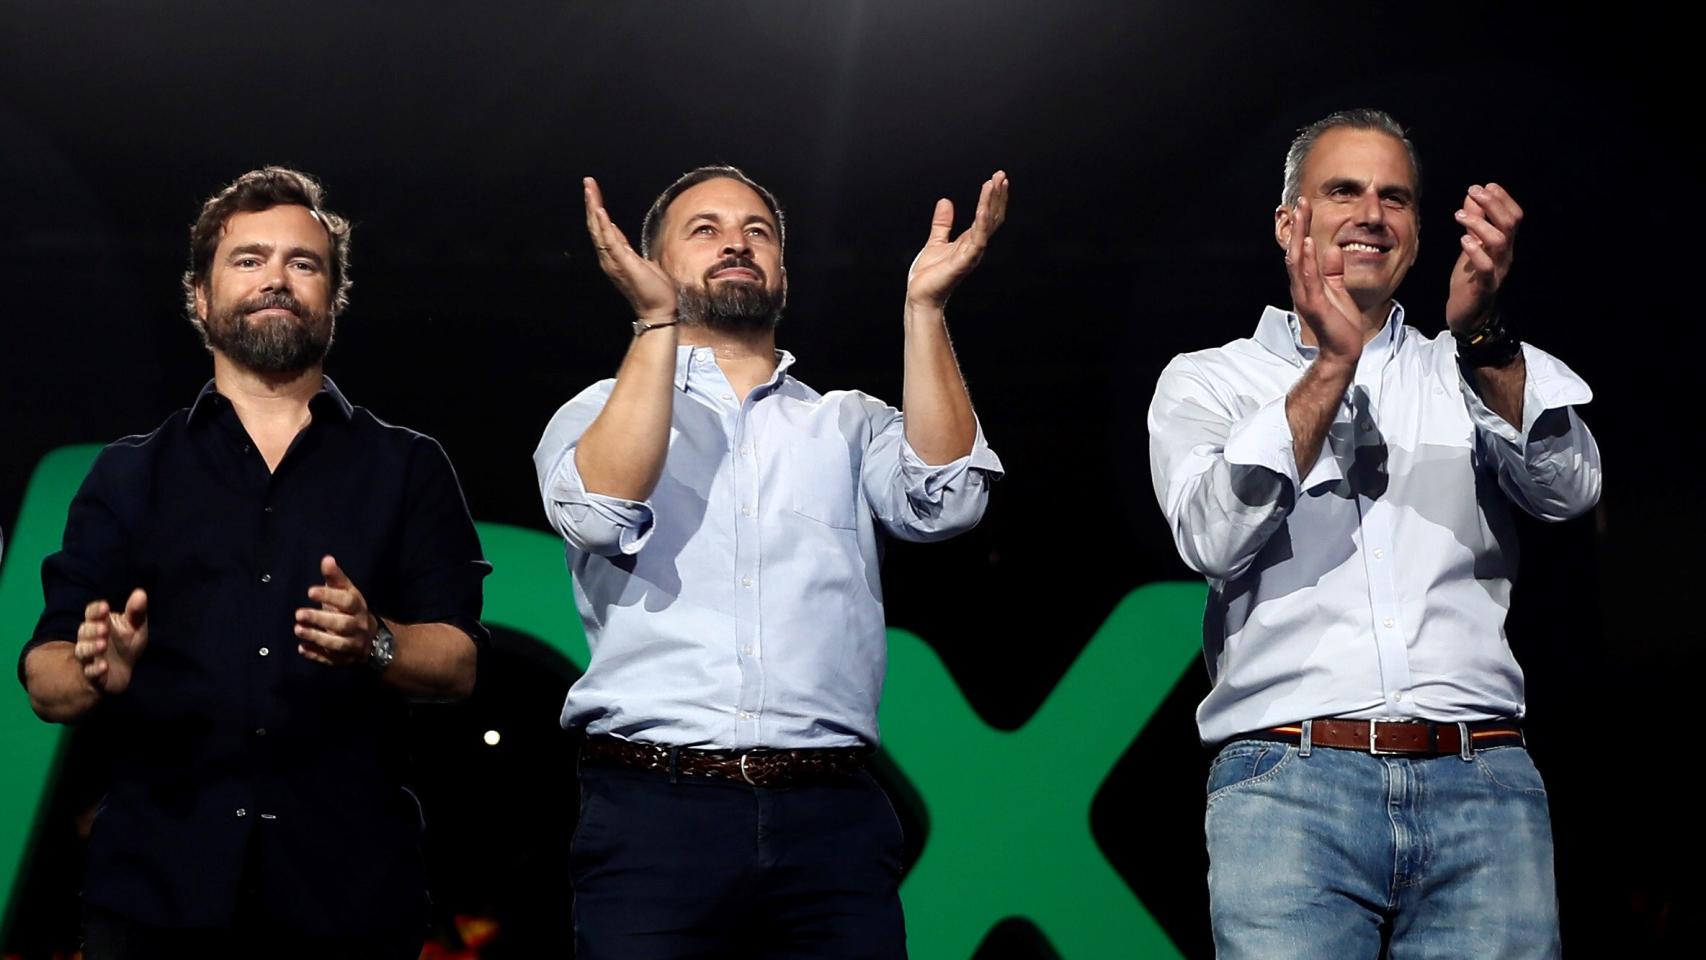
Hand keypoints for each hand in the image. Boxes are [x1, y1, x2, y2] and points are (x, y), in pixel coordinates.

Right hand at [73, 589, 147, 693]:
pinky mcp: (93, 674)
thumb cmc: (127, 644)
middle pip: (84, 631)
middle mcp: (90, 639)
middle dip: (92, 629)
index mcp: (99, 623)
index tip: (105, 607)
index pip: (92, 613)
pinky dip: (95, 669)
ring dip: (91, 647)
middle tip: (103, 628)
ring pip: (82, 651)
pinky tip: (104, 666)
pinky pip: (90, 672)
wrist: (122, 672)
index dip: (96, 610)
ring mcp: (90, 657)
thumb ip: (136, 612)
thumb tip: (140, 593)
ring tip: (102, 644)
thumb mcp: (135, 627)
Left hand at [295, 555, 378, 666]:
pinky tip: (302, 649)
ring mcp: (352, 644)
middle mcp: (358, 626)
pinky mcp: (343, 659)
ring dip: (317, 637)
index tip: (310, 591)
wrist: (372, 639)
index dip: (330, 597)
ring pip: (337, 644)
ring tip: (297, 629)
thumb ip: (335, 578)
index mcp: (358, 607)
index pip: (347, 601)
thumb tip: (326, 559)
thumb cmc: (351, 610)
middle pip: (342, 624)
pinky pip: (331, 659)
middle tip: (298, 613)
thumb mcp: (347, 592)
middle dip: (321, 620)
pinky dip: (316, 655)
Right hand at [584, 177, 677, 323]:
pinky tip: (600, 211)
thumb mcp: (639, 261)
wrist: (659, 310)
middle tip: (588, 182)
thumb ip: (625, 248)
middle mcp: (609, 258)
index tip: (594, 191)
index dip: (597, 208)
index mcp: (614, 256)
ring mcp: (614, 261)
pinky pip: (610, 242)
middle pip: (596, 225)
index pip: (602, 227)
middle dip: (592, 202)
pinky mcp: (623, 264)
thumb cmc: (653, 289)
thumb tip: (617, 234)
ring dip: (595, 208)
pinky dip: (604, 225)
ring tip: (590, 189)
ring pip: (599, 230)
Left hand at [905, 171, 1009, 309]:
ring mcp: (972, 254)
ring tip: (995, 184)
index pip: (987, 215)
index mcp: (969, 241)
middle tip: (1001, 175)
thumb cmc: (929, 275)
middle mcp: (975, 246)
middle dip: (997, 196)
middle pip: (992, 217)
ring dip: (991, 203)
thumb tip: (945, 201)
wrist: (920, 296)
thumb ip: (942, 223)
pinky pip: (977, 240)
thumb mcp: (935, 241)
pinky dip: (981, 224)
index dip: (992, 198)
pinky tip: (983, 208)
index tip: (995, 179)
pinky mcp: (964, 262)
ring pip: (987, 224)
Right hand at [1285, 197, 1365, 367]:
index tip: (1305, 207)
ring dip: (1299, 236)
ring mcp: (1305, 294)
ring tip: (1302, 215)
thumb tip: (1333, 250)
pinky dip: (1308, 260)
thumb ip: (1333, 270)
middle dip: (1298, 225)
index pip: (1302, 250)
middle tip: (1300, 202)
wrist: (1343, 350)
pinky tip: (1309, 244)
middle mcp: (1301, 285)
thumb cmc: (1341, 322)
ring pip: (1298, 260)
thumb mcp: (1338, 289)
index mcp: (1308, 281)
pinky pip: (1309, 278)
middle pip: (1296, 249)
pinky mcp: (1314, 303)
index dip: (1302, 228)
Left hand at [1445, 183, 1521, 333]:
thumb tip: (1472, 196)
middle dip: (1494, 204)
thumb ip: (1474, 223)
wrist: (1468, 315)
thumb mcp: (1472, 246)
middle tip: (1474, 192)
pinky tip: (1463, 241)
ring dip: (1480, 224)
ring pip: (1499, 242)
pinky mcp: (1483, 286)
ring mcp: (1496, 270)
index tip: (1485, 186)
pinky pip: (1485, 268)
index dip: (1502, 199)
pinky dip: (1476, 252)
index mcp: (1504, 245)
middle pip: (1510, 224)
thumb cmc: (1470, 279)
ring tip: (1460, 215)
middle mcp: (1505, 255)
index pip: (1513, 216)